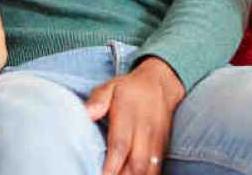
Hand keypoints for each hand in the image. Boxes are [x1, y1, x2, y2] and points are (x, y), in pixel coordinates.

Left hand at [85, 58, 185, 174]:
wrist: (162, 84)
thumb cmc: (130, 89)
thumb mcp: (111, 86)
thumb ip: (98, 99)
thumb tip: (88, 114)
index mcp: (129, 117)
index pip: (120, 146)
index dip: (111, 165)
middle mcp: (145, 133)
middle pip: (136, 165)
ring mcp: (156, 143)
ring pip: (148, 170)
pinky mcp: (163, 150)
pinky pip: (156, 170)